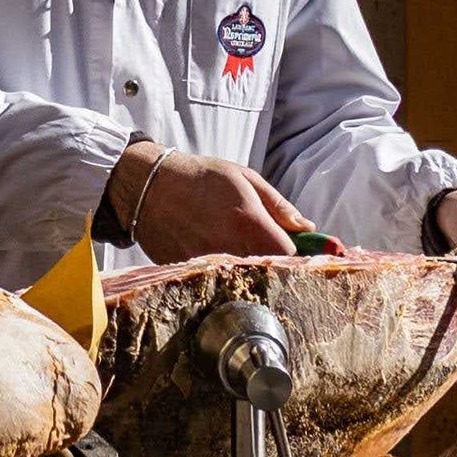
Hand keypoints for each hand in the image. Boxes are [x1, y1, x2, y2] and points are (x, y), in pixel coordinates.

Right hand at [107, 141, 314, 264]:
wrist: (149, 185)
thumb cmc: (200, 176)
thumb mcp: (245, 178)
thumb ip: (279, 206)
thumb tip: (307, 229)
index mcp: (250, 222)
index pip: (290, 257)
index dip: (300, 257)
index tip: (301, 253)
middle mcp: (231, 248)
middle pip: (269, 274)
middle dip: (277, 266)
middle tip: (274, 254)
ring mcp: (209, 264)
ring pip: (244, 280)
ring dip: (252, 272)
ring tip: (242, 252)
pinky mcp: (191, 273)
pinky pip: (219, 280)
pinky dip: (226, 274)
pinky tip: (219, 254)